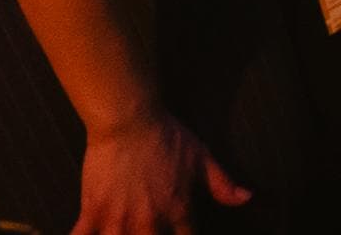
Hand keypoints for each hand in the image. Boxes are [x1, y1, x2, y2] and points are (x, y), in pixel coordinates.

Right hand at [75, 108, 251, 234]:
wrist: (130, 118)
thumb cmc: (167, 136)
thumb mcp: (202, 158)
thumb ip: (223, 184)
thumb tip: (247, 198)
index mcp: (178, 211)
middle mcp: (149, 222)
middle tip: (149, 231)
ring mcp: (119, 220)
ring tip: (123, 234)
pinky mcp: (93, 213)